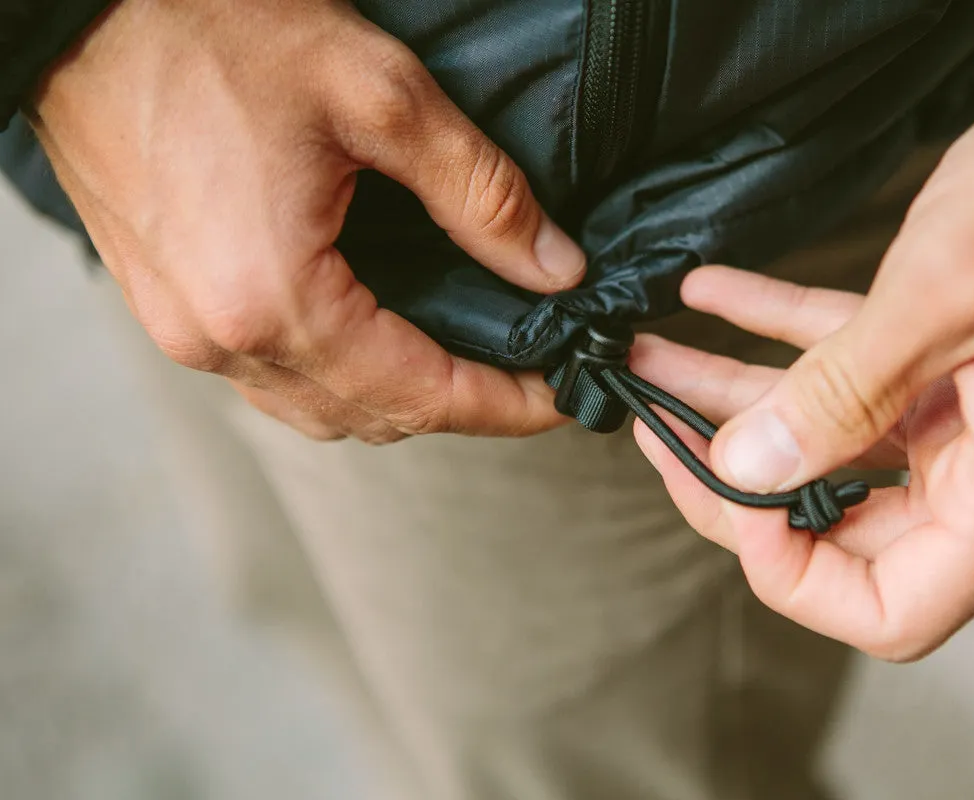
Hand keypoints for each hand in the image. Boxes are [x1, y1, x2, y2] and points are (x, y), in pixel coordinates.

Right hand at [31, 0, 585, 441]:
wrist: (81, 6)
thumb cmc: (209, 28)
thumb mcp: (378, 94)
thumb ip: (480, 192)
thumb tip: (555, 268)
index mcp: (271, 299)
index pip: (421, 396)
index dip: (506, 405)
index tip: (564, 395)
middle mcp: (220, 339)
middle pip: (372, 418)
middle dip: (459, 406)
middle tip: (527, 372)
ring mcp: (183, 330)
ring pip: (319, 408)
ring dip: (398, 396)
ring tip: (464, 357)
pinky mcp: (166, 307)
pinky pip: (271, 376)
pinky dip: (338, 373)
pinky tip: (377, 333)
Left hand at [632, 76, 973, 660]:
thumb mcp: (942, 298)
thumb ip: (838, 395)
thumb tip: (747, 469)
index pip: (890, 609)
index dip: (792, 573)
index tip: (726, 492)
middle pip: (845, 527)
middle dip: (740, 477)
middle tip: (661, 428)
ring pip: (838, 441)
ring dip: (746, 401)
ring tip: (659, 358)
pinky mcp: (964, 363)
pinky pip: (859, 370)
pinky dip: (788, 339)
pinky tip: (718, 296)